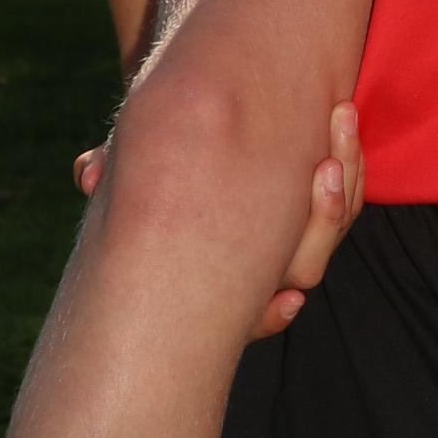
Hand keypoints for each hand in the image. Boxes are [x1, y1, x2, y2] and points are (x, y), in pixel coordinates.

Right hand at [75, 102, 365, 337]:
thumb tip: (88, 173)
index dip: (269, 318)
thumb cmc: (152, 157)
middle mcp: (263, 261)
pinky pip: (347, 190)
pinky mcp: (315, 196)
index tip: (288, 303)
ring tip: (340, 121)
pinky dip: (349, 157)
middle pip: (308, 265)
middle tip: (322, 167)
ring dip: (345, 177)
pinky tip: (341, 120)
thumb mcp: (129, 163)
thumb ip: (110, 168)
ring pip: (334, 224)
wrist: (192, 118)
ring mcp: (293, 229)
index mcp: (218, 278)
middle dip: (325, 219)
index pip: (252, 319)